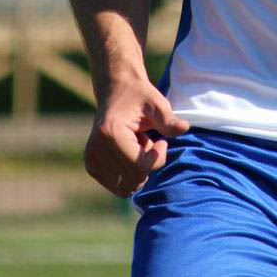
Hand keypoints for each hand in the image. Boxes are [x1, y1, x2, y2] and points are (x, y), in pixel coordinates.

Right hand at [84, 75, 189, 197]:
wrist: (116, 91)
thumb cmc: (139, 96)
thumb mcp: (157, 104)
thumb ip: (169, 119)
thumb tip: (185, 128)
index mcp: (110, 134)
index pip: (139, 167)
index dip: (158, 158)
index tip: (162, 141)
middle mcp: (95, 150)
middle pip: (133, 179)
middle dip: (148, 164)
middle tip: (150, 142)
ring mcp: (91, 161)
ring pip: (127, 185)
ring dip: (138, 169)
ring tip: (137, 145)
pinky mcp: (91, 167)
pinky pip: (119, 185)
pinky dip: (129, 172)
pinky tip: (129, 152)